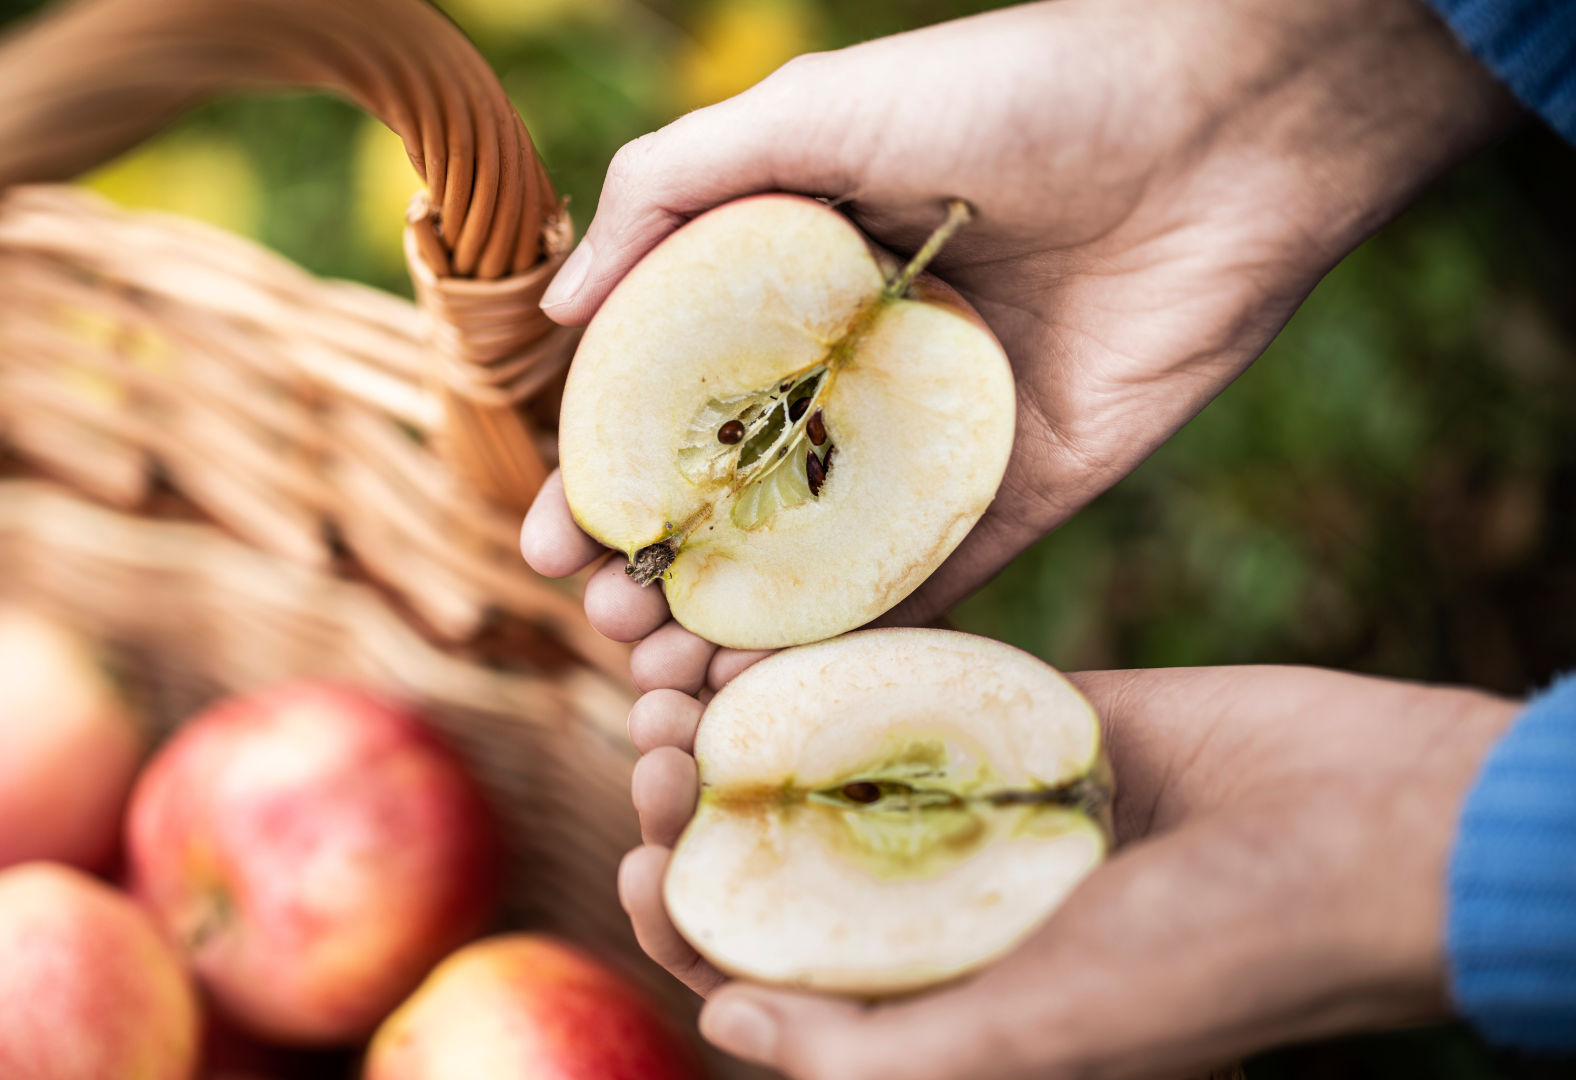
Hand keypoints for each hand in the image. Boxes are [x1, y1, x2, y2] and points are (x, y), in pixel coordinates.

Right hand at [523, 0, 1513, 690]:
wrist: (1224, 128)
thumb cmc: (1011, 92)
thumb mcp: (814, 112)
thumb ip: (670, 191)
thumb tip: (554, 314)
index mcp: (794, 281)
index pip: (670, 403)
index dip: (604, 478)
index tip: (551, 547)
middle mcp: (853, 369)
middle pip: (729, 497)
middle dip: (659, 572)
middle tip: (611, 629)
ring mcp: (935, 441)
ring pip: (812, 558)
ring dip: (734, 626)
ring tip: (670, 678)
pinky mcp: (1022, 491)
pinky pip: (927, 584)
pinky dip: (850, 641)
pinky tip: (775, 686)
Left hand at [619, 666, 1518, 1079]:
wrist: (1371, 828)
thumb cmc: (1216, 960)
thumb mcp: (1036, 1038)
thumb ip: (875, 1054)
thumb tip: (724, 1025)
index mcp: (936, 996)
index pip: (768, 973)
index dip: (686, 921)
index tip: (638, 853)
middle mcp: (942, 901)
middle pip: (776, 857)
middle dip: (695, 809)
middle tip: (655, 745)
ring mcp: (978, 804)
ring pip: (820, 765)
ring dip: (740, 726)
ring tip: (678, 678)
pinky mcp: (1021, 715)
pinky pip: (898, 686)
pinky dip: (826, 666)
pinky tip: (760, 636)